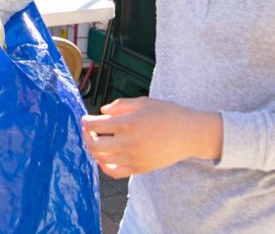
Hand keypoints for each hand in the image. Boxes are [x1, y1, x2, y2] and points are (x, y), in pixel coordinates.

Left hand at [81, 97, 222, 177]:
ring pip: (102, 159)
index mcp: (128, 123)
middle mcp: (128, 143)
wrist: (189, 134)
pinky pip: (114, 172)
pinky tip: (103, 158)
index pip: (95, 125)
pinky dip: (104, 166)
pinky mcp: (139, 168)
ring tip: (95, 142)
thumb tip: (102, 112)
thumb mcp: (143, 102)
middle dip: (86, 136)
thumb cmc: (166, 114)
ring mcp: (133, 158)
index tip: (85, 119)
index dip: (85, 122)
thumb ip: (120, 105)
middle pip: (94, 145)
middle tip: (87, 131)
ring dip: (93, 150)